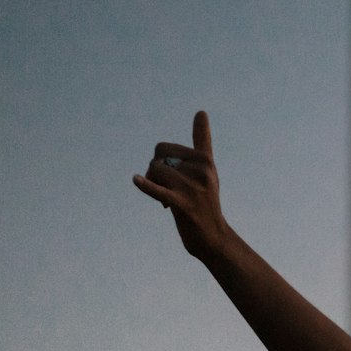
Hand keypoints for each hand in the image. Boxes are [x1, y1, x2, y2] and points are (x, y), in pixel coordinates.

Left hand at [132, 111, 231, 262]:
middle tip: (168, 191)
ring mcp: (193, 188)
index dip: (159, 162)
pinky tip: (137, 180)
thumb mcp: (207, 169)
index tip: (172, 177)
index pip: (163, 148)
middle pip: (156, 160)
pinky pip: (159, 190)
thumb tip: (201, 112)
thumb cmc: (206, 201)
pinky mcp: (184, 204)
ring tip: (167, 200)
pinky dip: (147, 185)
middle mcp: (201, 171)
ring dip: (154, 186)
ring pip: (155, 172)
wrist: (213, 238)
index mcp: (204, 160)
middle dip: (155, 174)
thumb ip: (202, 141)